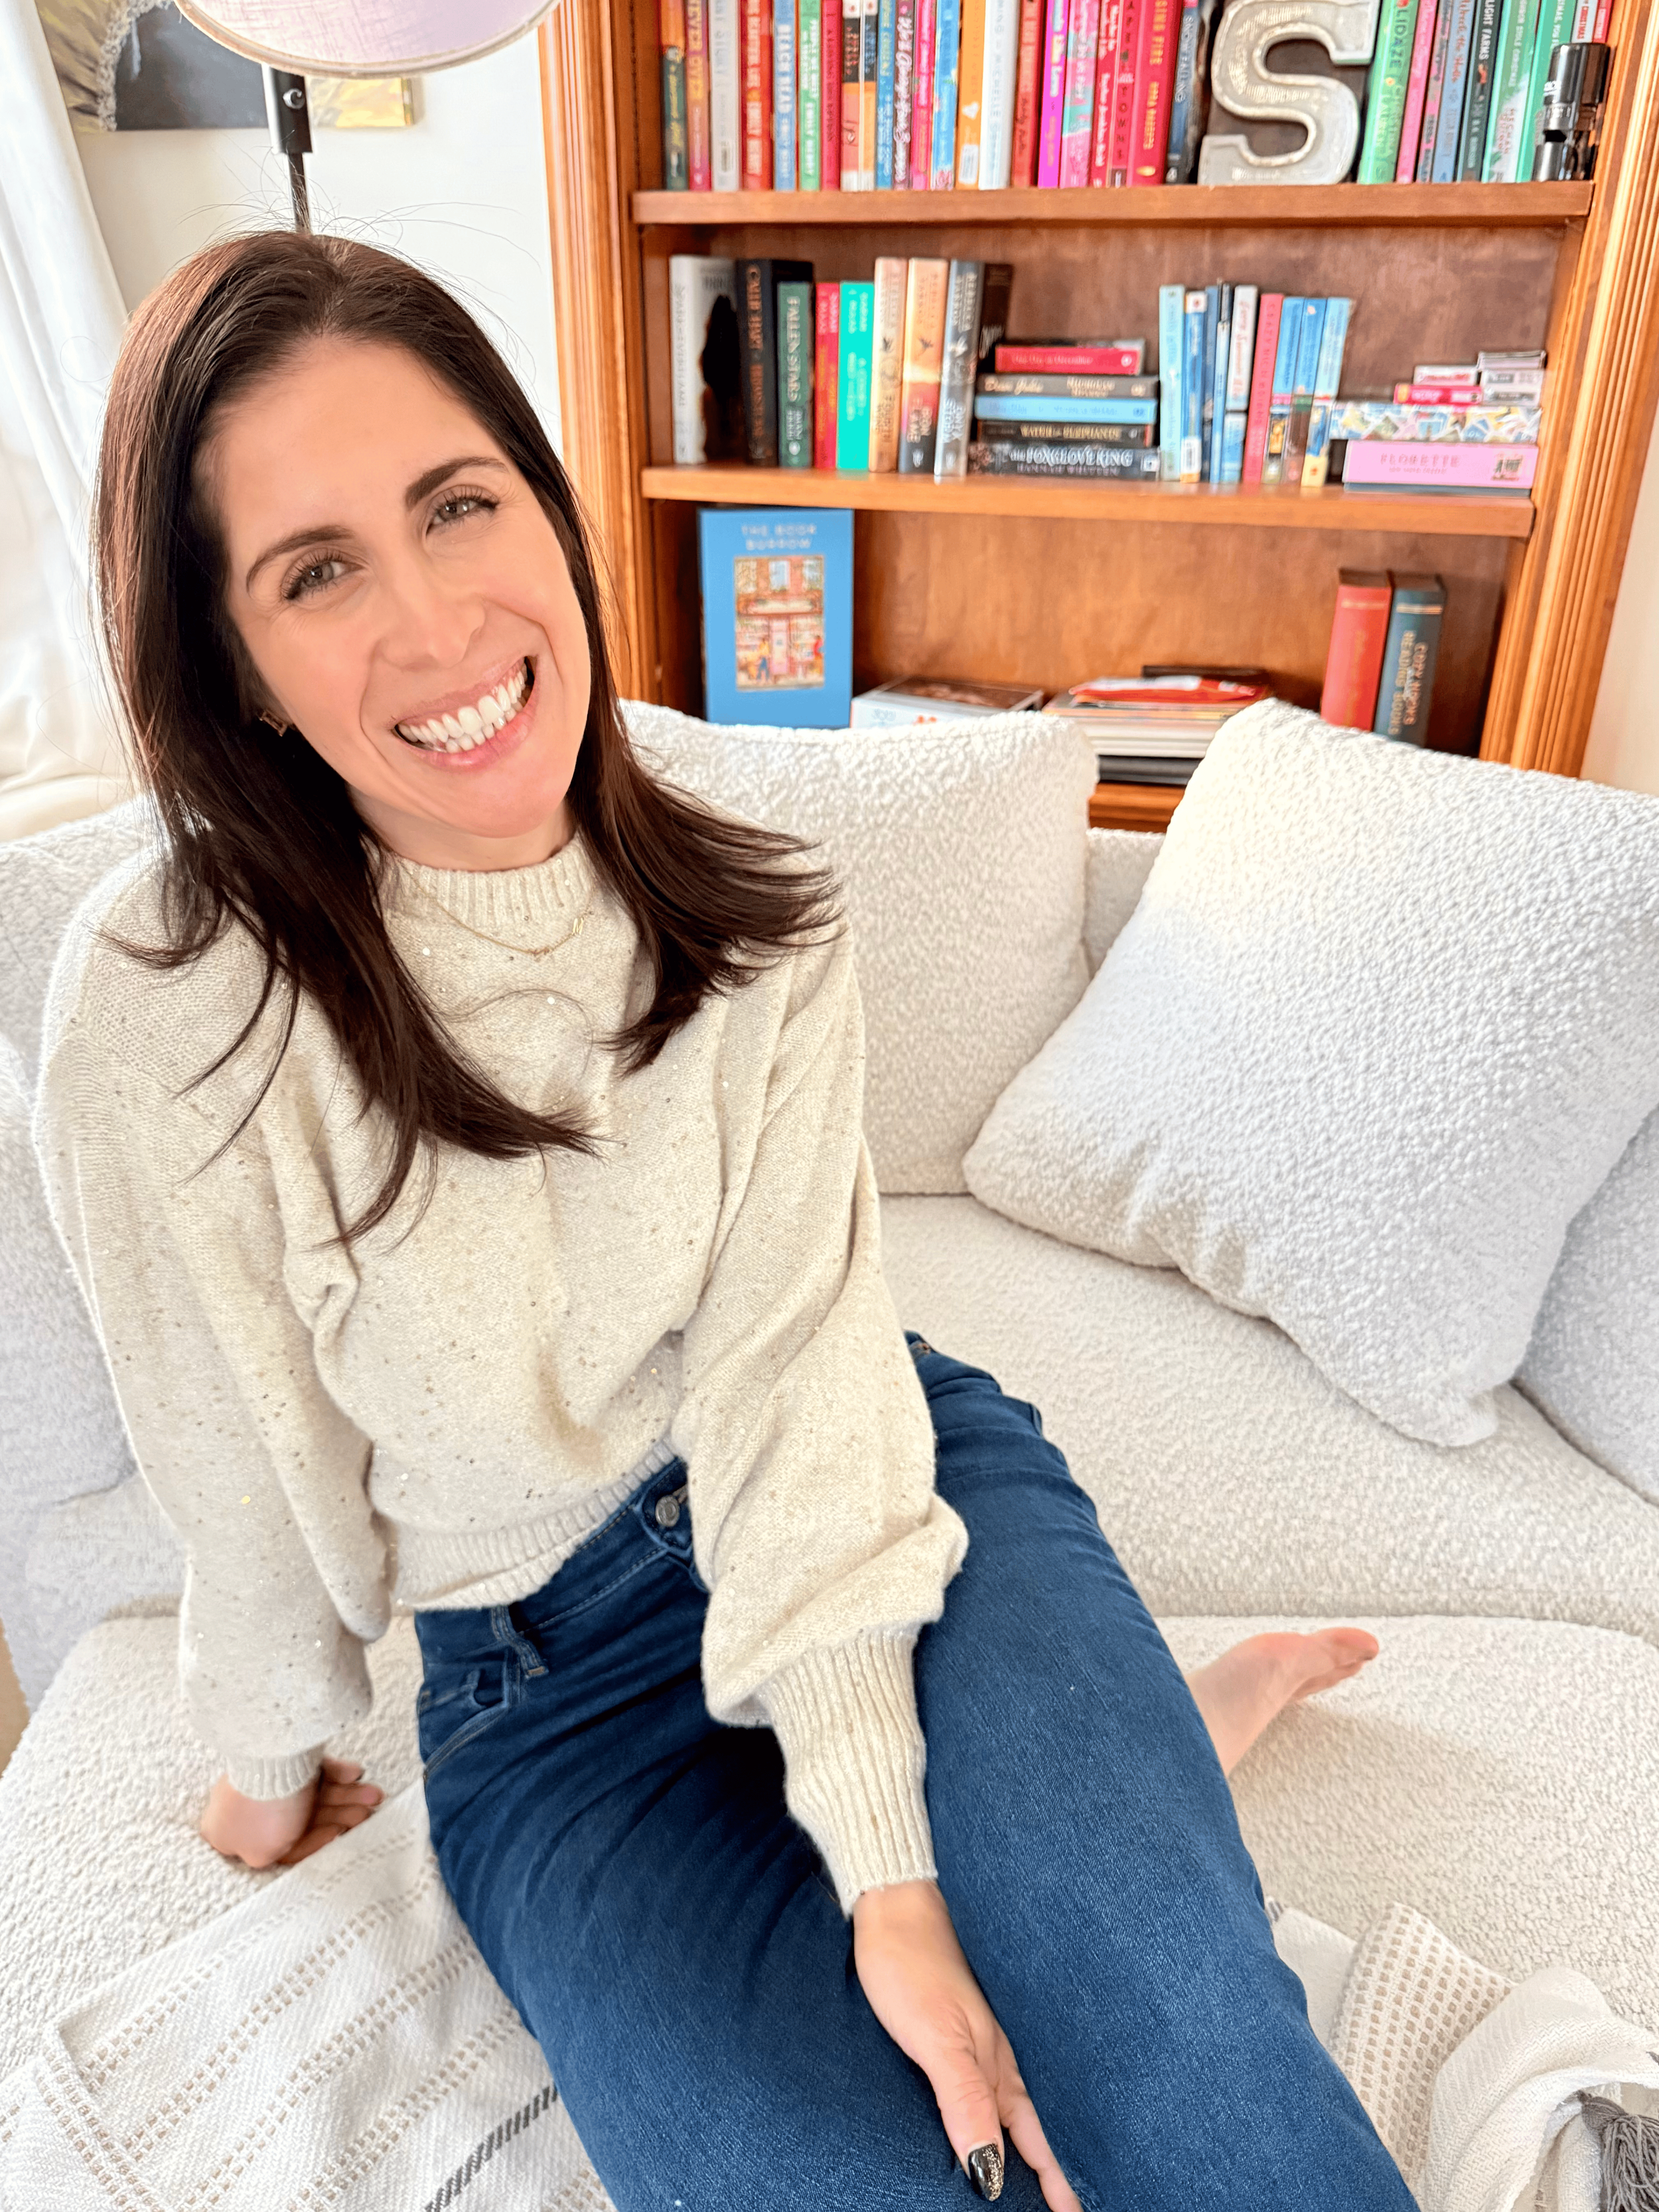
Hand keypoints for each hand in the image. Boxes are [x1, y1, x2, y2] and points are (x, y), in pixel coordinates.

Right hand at [198, 1757, 383, 1868]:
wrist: (266, 1764)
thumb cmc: (260, 1817)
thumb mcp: (262, 1854)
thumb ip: (274, 1855)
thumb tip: (286, 1848)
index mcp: (227, 1833)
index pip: (277, 1846)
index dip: (313, 1843)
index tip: (339, 1837)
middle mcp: (244, 1806)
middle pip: (299, 1817)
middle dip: (338, 1815)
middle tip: (368, 1813)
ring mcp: (262, 1779)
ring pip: (310, 1793)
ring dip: (345, 1795)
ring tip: (373, 1796)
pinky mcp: (282, 1754)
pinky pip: (312, 1769)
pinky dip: (334, 1773)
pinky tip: (354, 1774)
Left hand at [852, 1879, 1081, 2210]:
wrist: (893, 1904)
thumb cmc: (911, 1966)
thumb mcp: (938, 2040)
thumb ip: (964, 2102)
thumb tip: (988, 2172)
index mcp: (999, 2068)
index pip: (1035, 2143)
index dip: (1055, 2184)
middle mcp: (997, 2059)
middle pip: (1033, 2131)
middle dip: (1052, 2174)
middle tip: (1070, 2208)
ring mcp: (980, 2041)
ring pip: (1015, 2109)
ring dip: (1031, 2146)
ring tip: (1042, 2180)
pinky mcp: (957, 2028)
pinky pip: (990, 2085)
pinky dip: (1003, 2114)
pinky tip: (995, 2118)